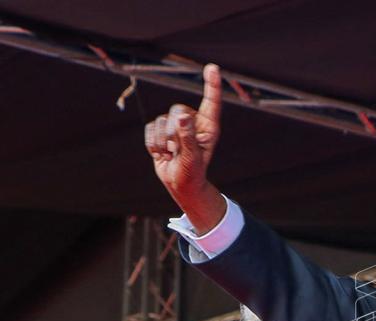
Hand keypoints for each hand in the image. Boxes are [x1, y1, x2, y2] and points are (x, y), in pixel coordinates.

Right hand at [144, 63, 225, 231]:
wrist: (179, 183)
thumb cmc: (192, 172)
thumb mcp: (193, 157)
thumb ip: (187, 137)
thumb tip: (181, 116)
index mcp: (208, 126)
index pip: (210, 102)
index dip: (211, 85)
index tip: (212, 67)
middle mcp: (192, 122)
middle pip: (177, 109)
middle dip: (173, 131)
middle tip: (176, 149)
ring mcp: (175, 125)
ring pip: (161, 119)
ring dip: (162, 141)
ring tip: (171, 154)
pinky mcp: (159, 130)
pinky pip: (149, 128)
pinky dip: (152, 143)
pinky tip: (161, 153)